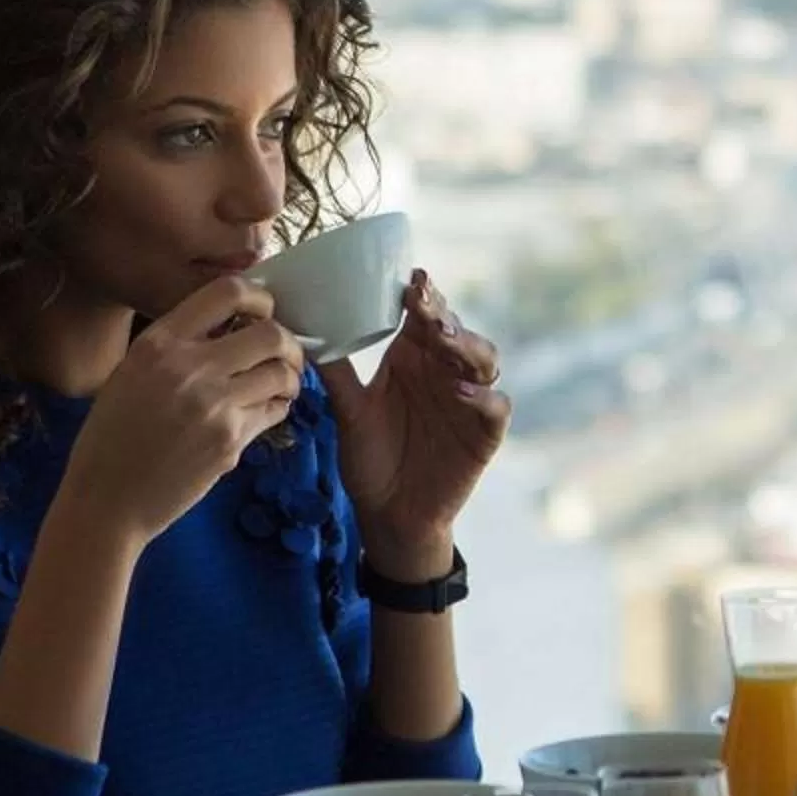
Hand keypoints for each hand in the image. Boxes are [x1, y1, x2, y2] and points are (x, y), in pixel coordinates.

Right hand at [54, 276, 305, 549]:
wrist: (105, 503)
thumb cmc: (110, 439)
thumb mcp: (130, 375)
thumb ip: (177, 349)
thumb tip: (232, 327)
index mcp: (158, 343)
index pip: (227, 292)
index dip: (259, 297)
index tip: (266, 312)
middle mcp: (189, 367)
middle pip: (270, 333)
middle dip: (288, 344)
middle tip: (284, 357)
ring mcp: (214, 405)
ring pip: (280, 374)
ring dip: (289, 379)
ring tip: (280, 386)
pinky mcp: (231, 441)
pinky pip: (274, 411)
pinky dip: (277, 408)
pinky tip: (265, 412)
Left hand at [321, 269, 509, 577]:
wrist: (391, 514)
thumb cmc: (371, 458)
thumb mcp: (348, 413)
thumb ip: (336, 375)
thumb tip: (301, 335)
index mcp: (413, 357)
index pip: (423, 316)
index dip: (423, 296)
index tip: (411, 281)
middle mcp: (445, 370)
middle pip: (455, 330)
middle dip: (443, 315)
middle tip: (424, 304)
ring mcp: (470, 398)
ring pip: (483, 358)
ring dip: (468, 345)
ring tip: (444, 340)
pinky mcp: (485, 430)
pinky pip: (494, 405)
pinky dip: (482, 396)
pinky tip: (461, 390)